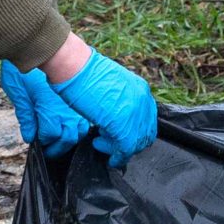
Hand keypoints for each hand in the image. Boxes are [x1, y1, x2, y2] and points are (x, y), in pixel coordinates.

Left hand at [0, 62, 86, 157]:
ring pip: (82, 128)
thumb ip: (25, 116)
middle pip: (69, 138)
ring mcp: (76, 102)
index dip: (43, 141)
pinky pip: (87, 115)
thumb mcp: (18, 92)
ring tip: (62, 138)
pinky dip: (81, 123)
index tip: (37, 141)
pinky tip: (73, 122)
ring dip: (72, 136)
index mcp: (50, 112)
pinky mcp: (81, 93)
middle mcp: (67, 110)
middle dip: (59, 147)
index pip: (50, 136)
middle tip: (50, 149)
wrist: (38, 42)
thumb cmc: (24, 66)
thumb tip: (29, 136)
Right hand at [52, 50, 159, 166]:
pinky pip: (126, 148)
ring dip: (120, 149)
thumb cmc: (85, 73)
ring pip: (137, 142)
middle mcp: (142, 101)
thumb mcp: (111, 85)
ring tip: (101, 143)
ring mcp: (135, 113)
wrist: (76, 68)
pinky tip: (103, 150)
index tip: (121, 136)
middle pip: (146, 133)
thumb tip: (116, 116)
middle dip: (129, 143)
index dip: (135, 131)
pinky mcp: (124, 125)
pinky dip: (117, 156)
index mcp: (140, 89)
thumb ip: (120, 100)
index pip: (147, 119)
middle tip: (111, 144)